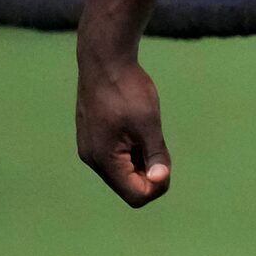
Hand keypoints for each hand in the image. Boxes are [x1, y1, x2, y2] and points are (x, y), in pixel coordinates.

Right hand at [76, 49, 172, 206]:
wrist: (104, 59)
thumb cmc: (127, 90)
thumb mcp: (149, 124)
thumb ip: (155, 155)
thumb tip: (160, 180)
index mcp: (104, 160)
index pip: (136, 196)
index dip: (157, 186)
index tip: (166, 163)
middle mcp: (92, 159)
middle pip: (127, 186)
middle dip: (148, 173)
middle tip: (158, 144)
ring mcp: (89, 148)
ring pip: (121, 171)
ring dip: (140, 161)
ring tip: (146, 132)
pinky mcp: (91, 137)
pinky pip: (113, 157)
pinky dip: (129, 151)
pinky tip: (136, 127)